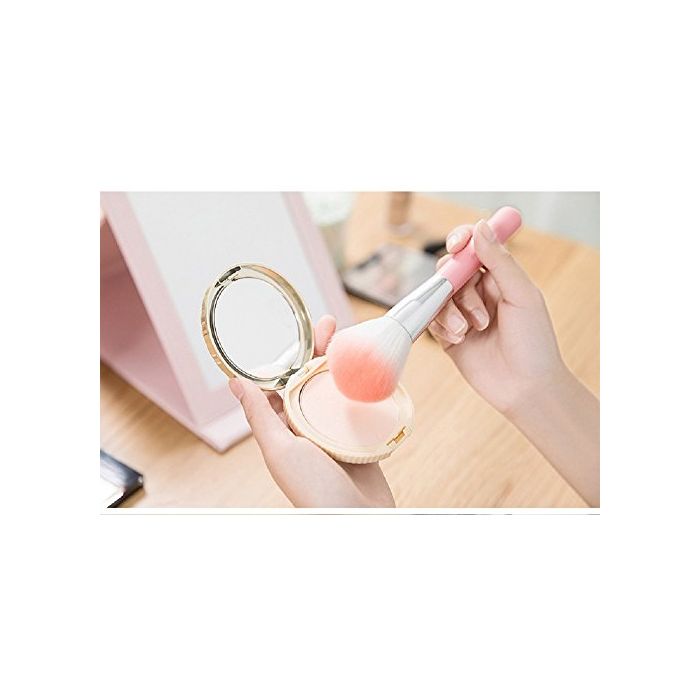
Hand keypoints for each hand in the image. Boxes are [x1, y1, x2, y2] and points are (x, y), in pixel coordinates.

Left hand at [229, 315, 394, 507]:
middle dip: (320, 351)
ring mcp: (336, 431)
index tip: (300, 332)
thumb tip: (233, 382)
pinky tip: (370, 368)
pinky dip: (364, 386)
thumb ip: (260, 415)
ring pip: (338, 389)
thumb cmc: (312, 491)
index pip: (284, 383)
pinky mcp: (361, 437)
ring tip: (351, 338)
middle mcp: (308, 427)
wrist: (359, 521)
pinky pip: (360, 406)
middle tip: (330, 324)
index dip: (291, 356)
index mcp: (284, 429)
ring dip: (343, 363)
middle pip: (313, 380)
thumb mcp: (279, 449)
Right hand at [428, 219, 564, 416]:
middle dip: (458, 288)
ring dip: (451, 312)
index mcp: (500, 277)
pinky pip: (431, 319)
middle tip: (478, 313)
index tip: (457, 244)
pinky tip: (459, 340)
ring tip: (470, 331)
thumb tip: (480, 226)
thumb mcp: (521, 295)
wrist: (525, 388)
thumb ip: (499, 261)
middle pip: (450, 271)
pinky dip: (441, 326)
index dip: (462, 240)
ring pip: (438, 296)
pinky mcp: (449, 336)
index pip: (474, 247)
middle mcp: (479, 293)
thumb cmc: (534, 343)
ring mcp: (462, 314)